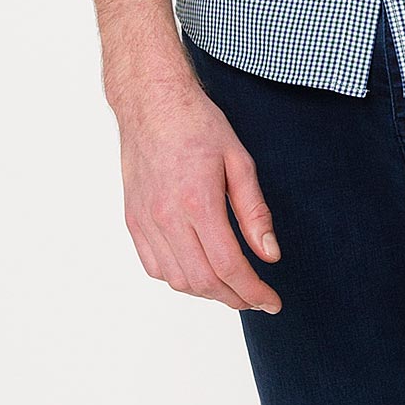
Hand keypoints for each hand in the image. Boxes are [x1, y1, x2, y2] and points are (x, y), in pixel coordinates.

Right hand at [110, 63, 282, 313]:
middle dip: (234, 298)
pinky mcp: (132, 220)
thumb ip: (254, 212)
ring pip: (177, 279)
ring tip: (231, 287)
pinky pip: (153, 266)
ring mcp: (145, 221)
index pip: (228, 266)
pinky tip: (198, 271)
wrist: (151, 103)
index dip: (253, 291)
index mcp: (198, 202)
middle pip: (203, 281)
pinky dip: (178, 278)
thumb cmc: (196, 124)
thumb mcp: (239, 161)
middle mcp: (167, 217)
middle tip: (256, 298)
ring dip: (207, 292)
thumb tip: (269, 254)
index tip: (272, 301)